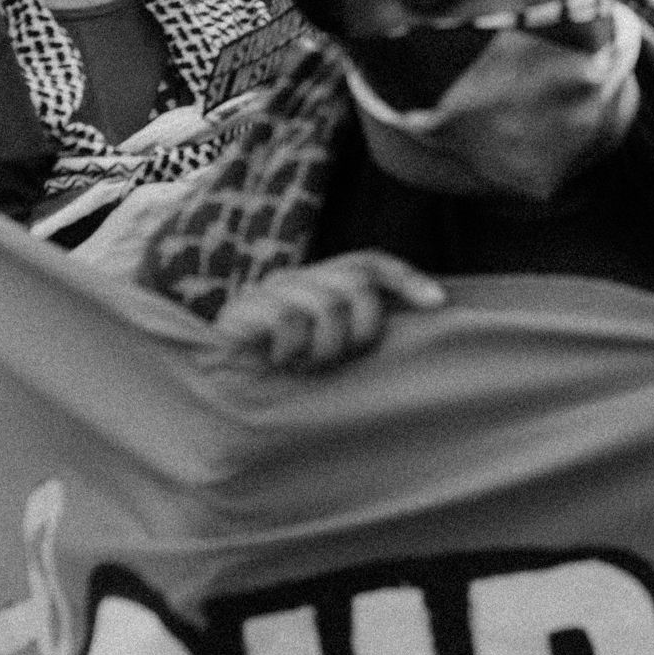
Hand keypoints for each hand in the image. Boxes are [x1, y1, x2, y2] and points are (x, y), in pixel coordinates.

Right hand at [215, 251, 444, 373]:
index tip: (438, 303)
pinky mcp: (243, 309)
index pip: (370, 263)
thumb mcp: (330, 353)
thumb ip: (362, 333)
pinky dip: (292, 349)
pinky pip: (289, 319)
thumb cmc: (281, 378)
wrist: (215, 392)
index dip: (407, 278)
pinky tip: (278, 363)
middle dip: (359, 330)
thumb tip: (428, 317)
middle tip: (339, 359)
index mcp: (321, 283)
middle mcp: (298, 278)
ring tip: (305, 367)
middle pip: (355, 284)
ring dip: (323, 349)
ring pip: (327, 304)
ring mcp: (270, 290)